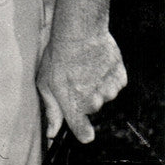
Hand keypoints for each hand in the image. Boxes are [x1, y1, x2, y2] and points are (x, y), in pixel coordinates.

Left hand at [37, 0, 126, 142]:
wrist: (80, 31)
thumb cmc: (58, 54)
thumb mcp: (44, 81)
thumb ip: (51, 110)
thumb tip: (51, 133)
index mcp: (75, 106)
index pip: (83, 134)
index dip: (81, 129)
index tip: (79, 124)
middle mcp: (95, 102)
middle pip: (91, 107)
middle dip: (83, 96)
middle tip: (74, 75)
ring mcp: (110, 91)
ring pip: (104, 94)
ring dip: (96, 84)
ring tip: (84, 65)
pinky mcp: (120, 77)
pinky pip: (114, 83)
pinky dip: (107, 75)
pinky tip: (96, 61)